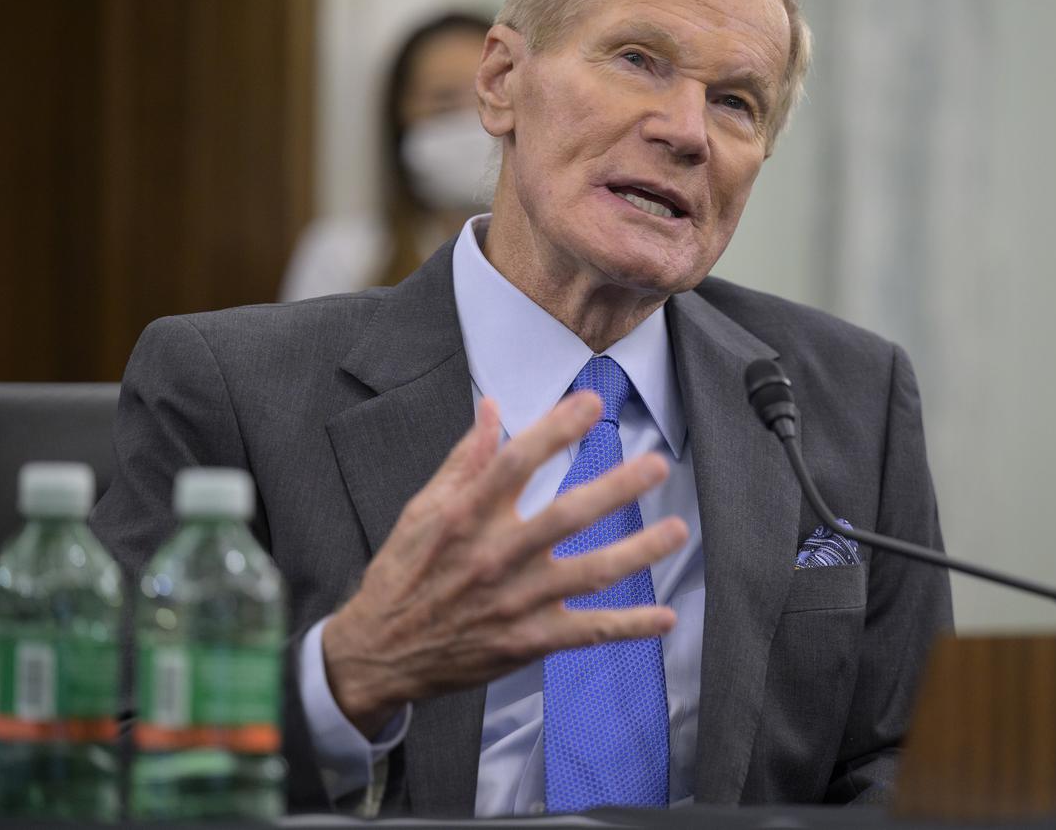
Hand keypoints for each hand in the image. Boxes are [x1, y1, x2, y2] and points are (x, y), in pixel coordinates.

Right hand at [321, 392, 687, 737]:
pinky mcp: (529, 640)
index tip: (592, 402)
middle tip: (655, 466)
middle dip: (616, 488)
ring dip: (638, 552)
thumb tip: (493, 408)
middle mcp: (496, 555)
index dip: (557, 428)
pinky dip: (630, 626)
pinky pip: (589, 632)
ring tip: (676, 530)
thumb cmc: (404, 573)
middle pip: (567, 515)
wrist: (379, 653)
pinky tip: (666, 617)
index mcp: (467, 516)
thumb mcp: (422, 509)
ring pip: (590, 574)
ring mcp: (517, 601)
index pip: (518, 461)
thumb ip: (466, 459)